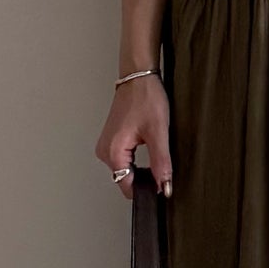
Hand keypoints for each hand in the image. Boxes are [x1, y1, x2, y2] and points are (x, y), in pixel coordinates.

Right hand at [96, 73, 172, 198]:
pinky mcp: (111, 140)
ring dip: (141, 169)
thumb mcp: (158, 132)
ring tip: (155, 155)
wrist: (138, 77)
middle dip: (144, 179)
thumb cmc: (145, 98)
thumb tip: (164, 186)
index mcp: (113, 152)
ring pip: (125, 170)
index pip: (127, 186)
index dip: (146, 190)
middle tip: (163, 169)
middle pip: (125, 179)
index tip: (162, 188)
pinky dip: (137, 161)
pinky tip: (148, 150)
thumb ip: (161, 163)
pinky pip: (124, 160)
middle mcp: (105, 151)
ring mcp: (106, 145)